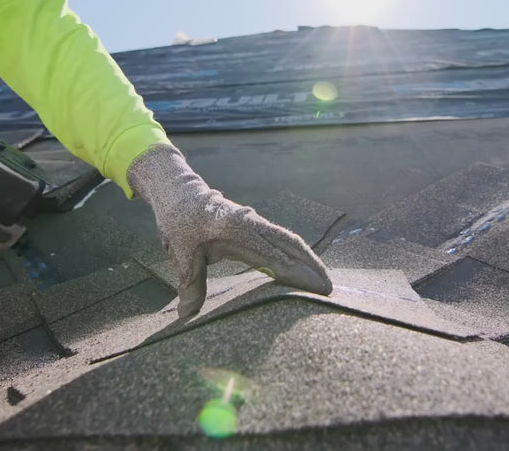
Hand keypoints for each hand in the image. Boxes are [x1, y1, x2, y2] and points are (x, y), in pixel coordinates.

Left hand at [127, 145, 332, 317]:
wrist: (179, 193)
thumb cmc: (179, 222)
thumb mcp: (180, 254)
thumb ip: (190, 284)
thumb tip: (186, 316)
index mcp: (238, 229)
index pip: (275, 255)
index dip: (297, 273)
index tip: (314, 288)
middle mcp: (252, 223)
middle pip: (291, 245)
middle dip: (312, 267)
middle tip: (329, 291)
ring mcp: (255, 222)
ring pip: (290, 240)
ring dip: (308, 259)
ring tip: (324, 282)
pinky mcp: (254, 225)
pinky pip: (282, 239)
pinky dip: (297, 253)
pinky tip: (304, 268)